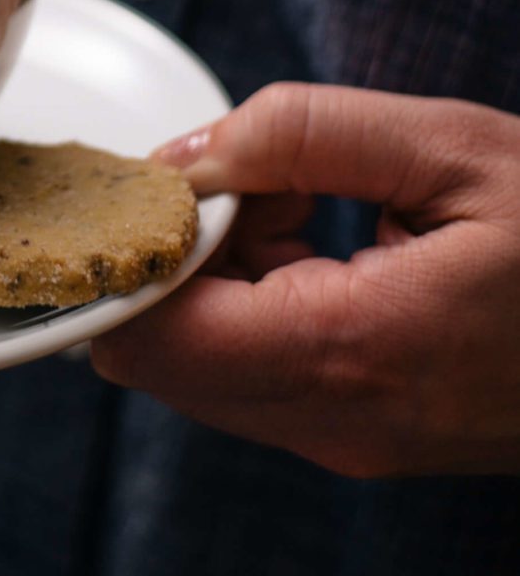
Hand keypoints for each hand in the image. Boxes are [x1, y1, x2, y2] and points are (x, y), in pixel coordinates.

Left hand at [90, 83, 519, 477]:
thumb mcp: (450, 148)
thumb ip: (300, 134)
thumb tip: (184, 155)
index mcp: (349, 353)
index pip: (148, 338)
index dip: (124, 253)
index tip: (150, 178)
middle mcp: (336, 423)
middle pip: (160, 356)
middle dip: (171, 254)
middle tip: (248, 174)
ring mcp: (352, 442)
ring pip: (202, 363)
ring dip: (216, 272)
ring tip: (304, 194)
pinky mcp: (366, 435)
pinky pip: (260, 368)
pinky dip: (258, 296)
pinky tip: (326, 230)